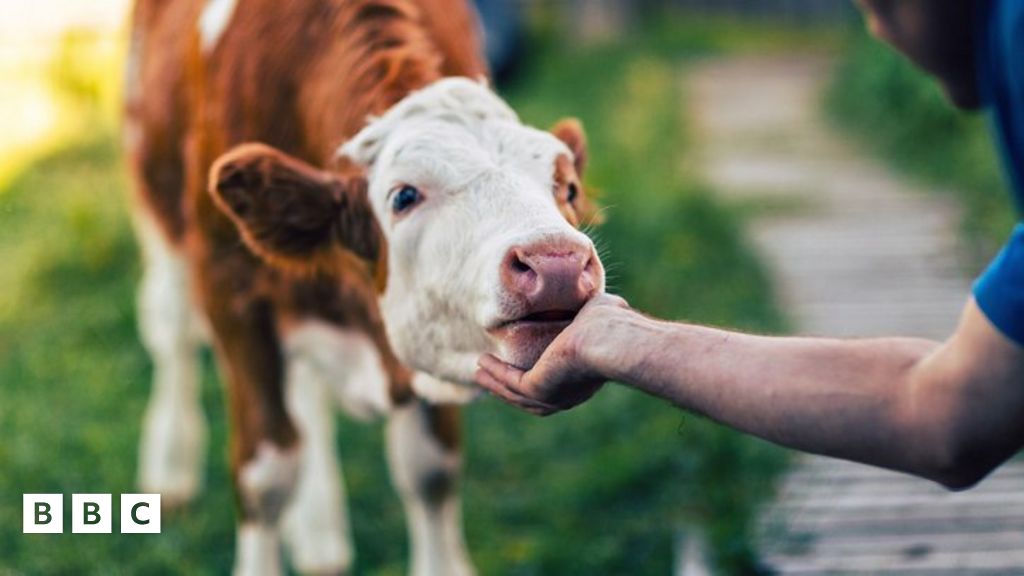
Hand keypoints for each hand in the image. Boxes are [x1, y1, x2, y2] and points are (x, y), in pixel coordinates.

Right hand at [475, 293, 631, 415]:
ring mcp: (554, 395)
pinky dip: (495, 373)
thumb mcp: (597, 313)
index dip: (535, 376)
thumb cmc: (612, 325)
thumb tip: (594, 298)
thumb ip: (590, 310)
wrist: (612, 339)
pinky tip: (482, 362)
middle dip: (508, 386)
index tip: (520, 363)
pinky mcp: (539, 389)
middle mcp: (569, 394)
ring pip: (515, 393)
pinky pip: (510, 382)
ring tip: (479, 370)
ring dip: (496, 383)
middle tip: (489, 373)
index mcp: (584, 379)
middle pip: (530, 397)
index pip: (555, 382)